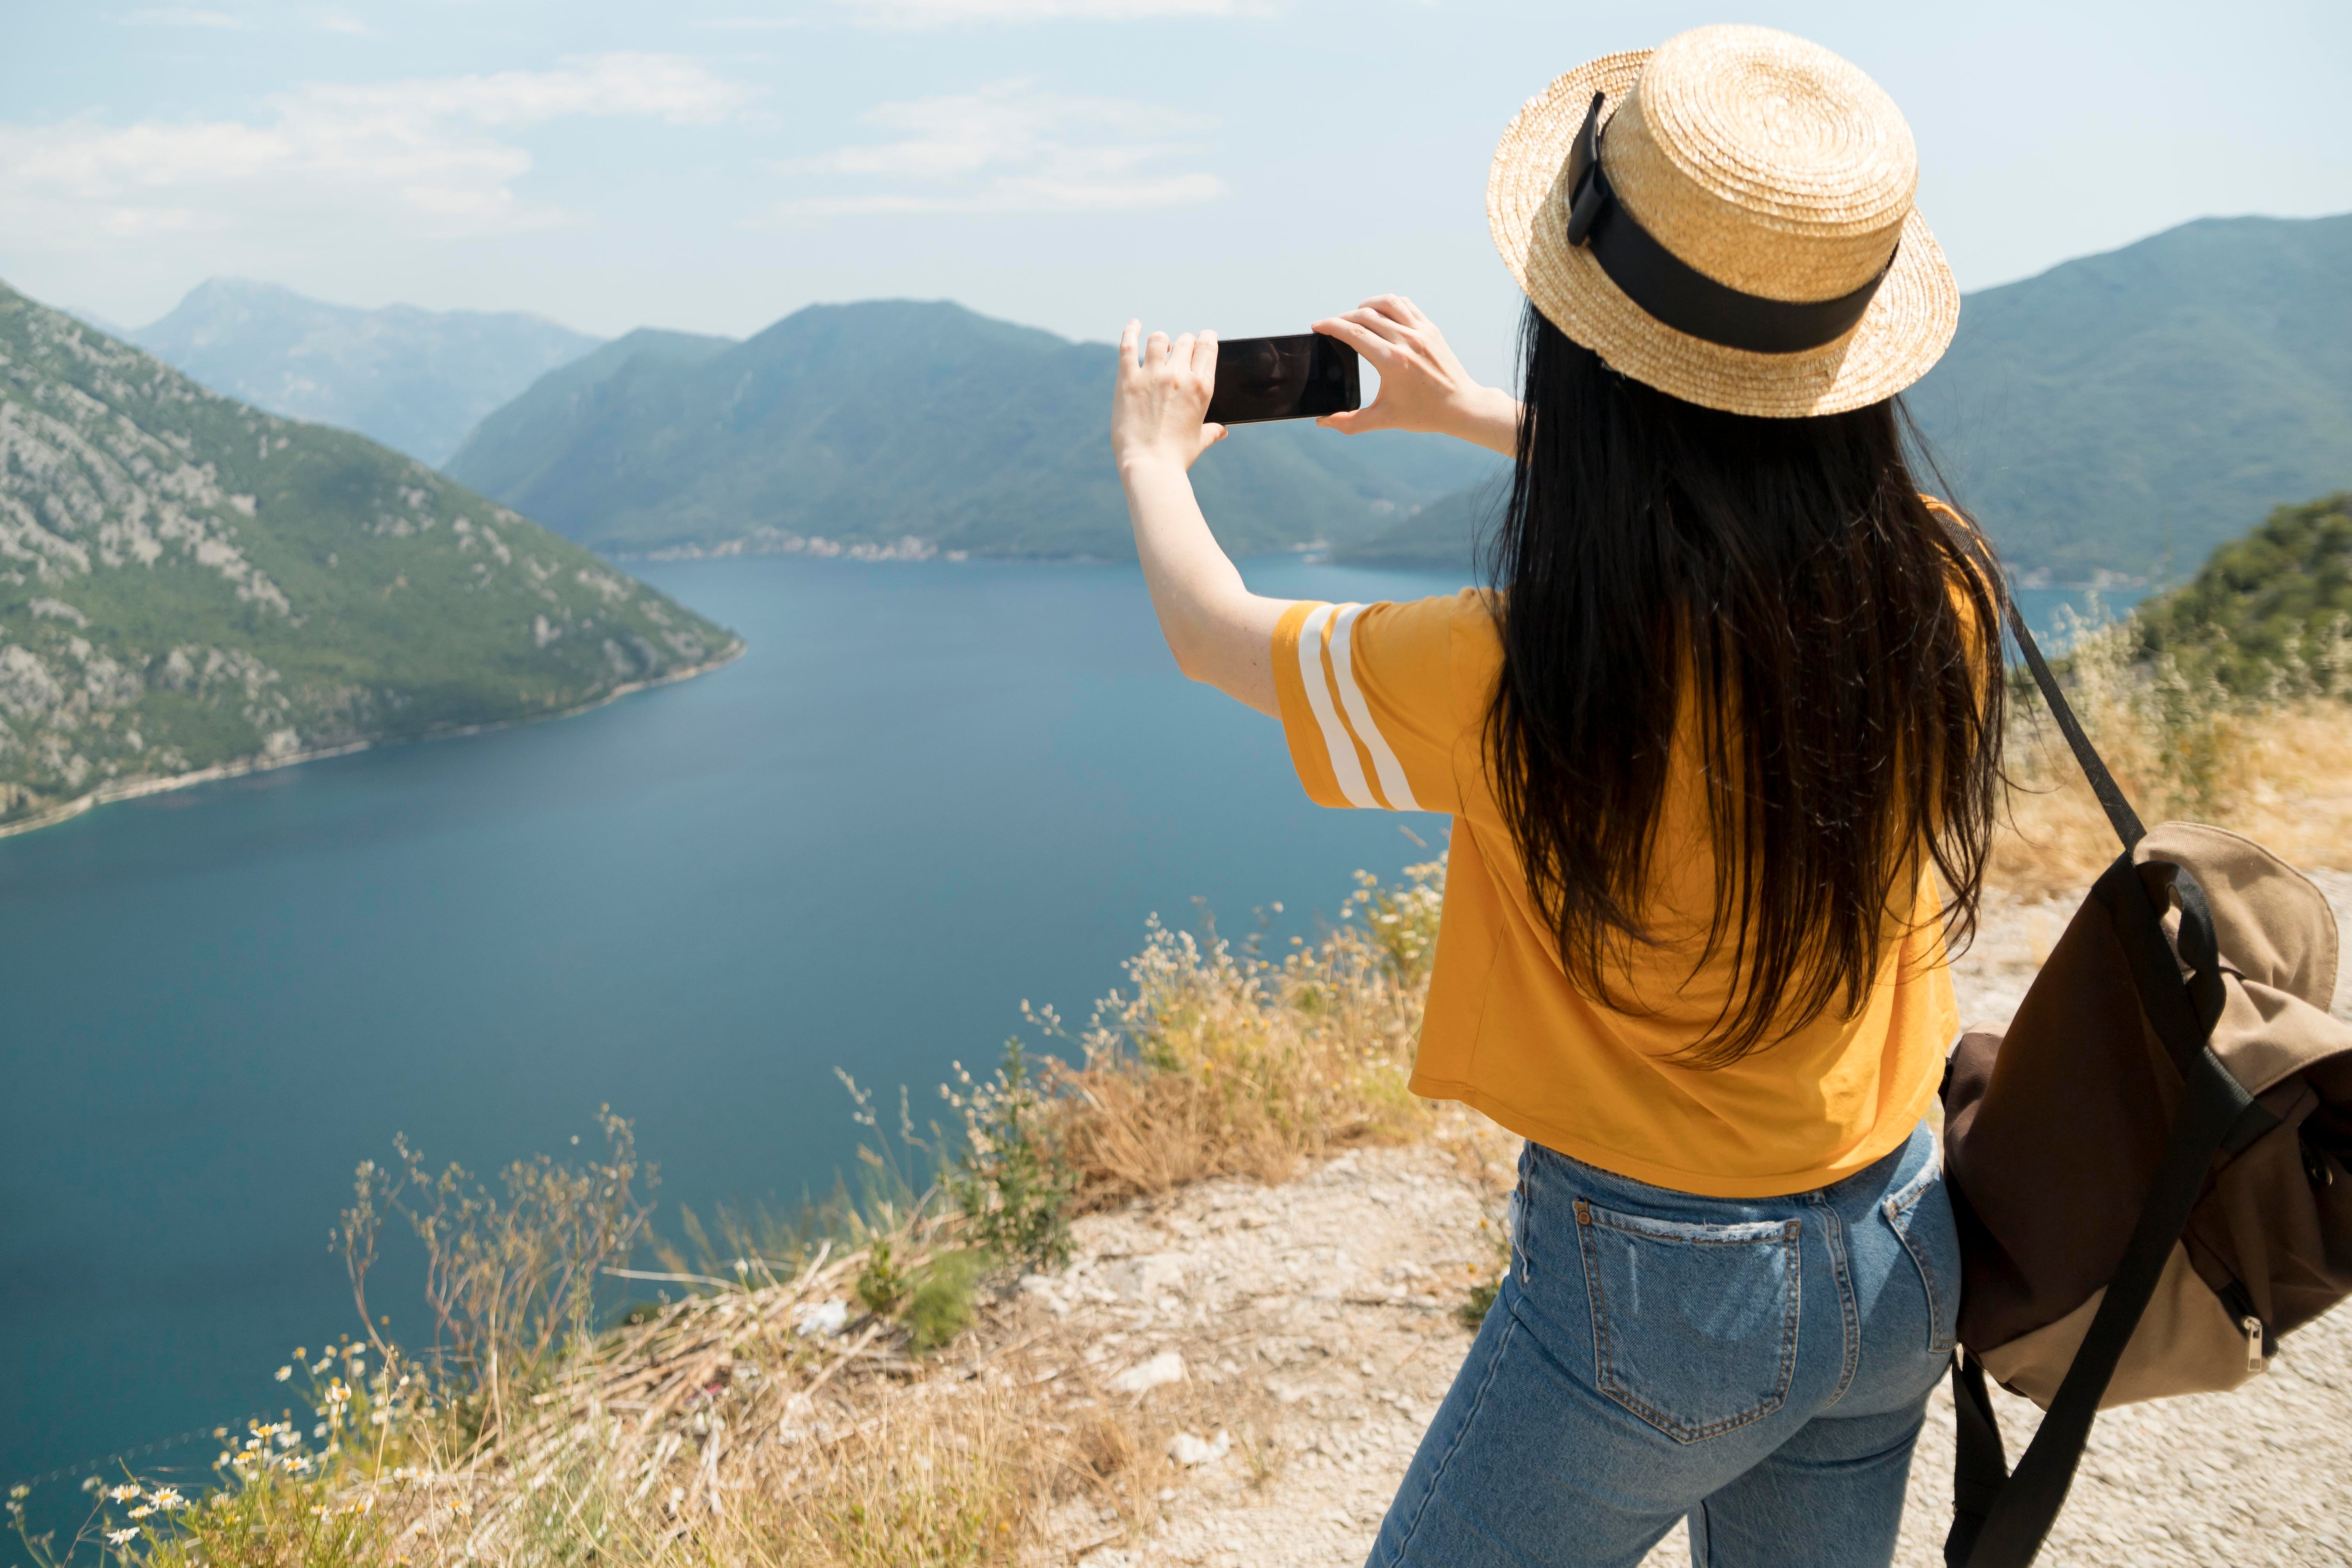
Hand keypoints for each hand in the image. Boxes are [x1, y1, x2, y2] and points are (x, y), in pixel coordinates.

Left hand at [1113, 322, 1227, 474]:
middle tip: (1178, 353)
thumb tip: (1222, 431)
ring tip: (1158, 349)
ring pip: (1159, 339)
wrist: (1150, 467)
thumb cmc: (1177, 457)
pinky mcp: (1128, 380)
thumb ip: (1212, 431)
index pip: (1207, 346)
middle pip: (1185, 341)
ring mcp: (1152, 375)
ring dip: (1161, 341)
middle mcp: (1179, 376)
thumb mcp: (1199, 441)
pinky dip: (1131, 331)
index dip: (1205, 338)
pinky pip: (1128, 346)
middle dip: (1183, 344)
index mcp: (1201, 387)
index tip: (1202, 338)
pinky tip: (1134, 325)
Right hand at [1311, 295, 1519, 455]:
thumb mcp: (1384, 419)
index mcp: (1392, 361)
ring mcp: (1420, 331)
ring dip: (1366, 305)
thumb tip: (1322, 422)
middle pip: (1365, 315)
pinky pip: (1405, 305)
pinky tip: (1380, 313)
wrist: (1461, 406)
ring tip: (1356, 315)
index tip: (1317, 326)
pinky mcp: (1431, 328)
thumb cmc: (1424, 414)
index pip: (1353, 332)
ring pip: (1386, 303)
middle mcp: (1406, 340)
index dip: (1330, 325)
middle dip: (1343, 317)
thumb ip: (1350, 422)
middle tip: (1332, 327)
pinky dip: (1388, 304)